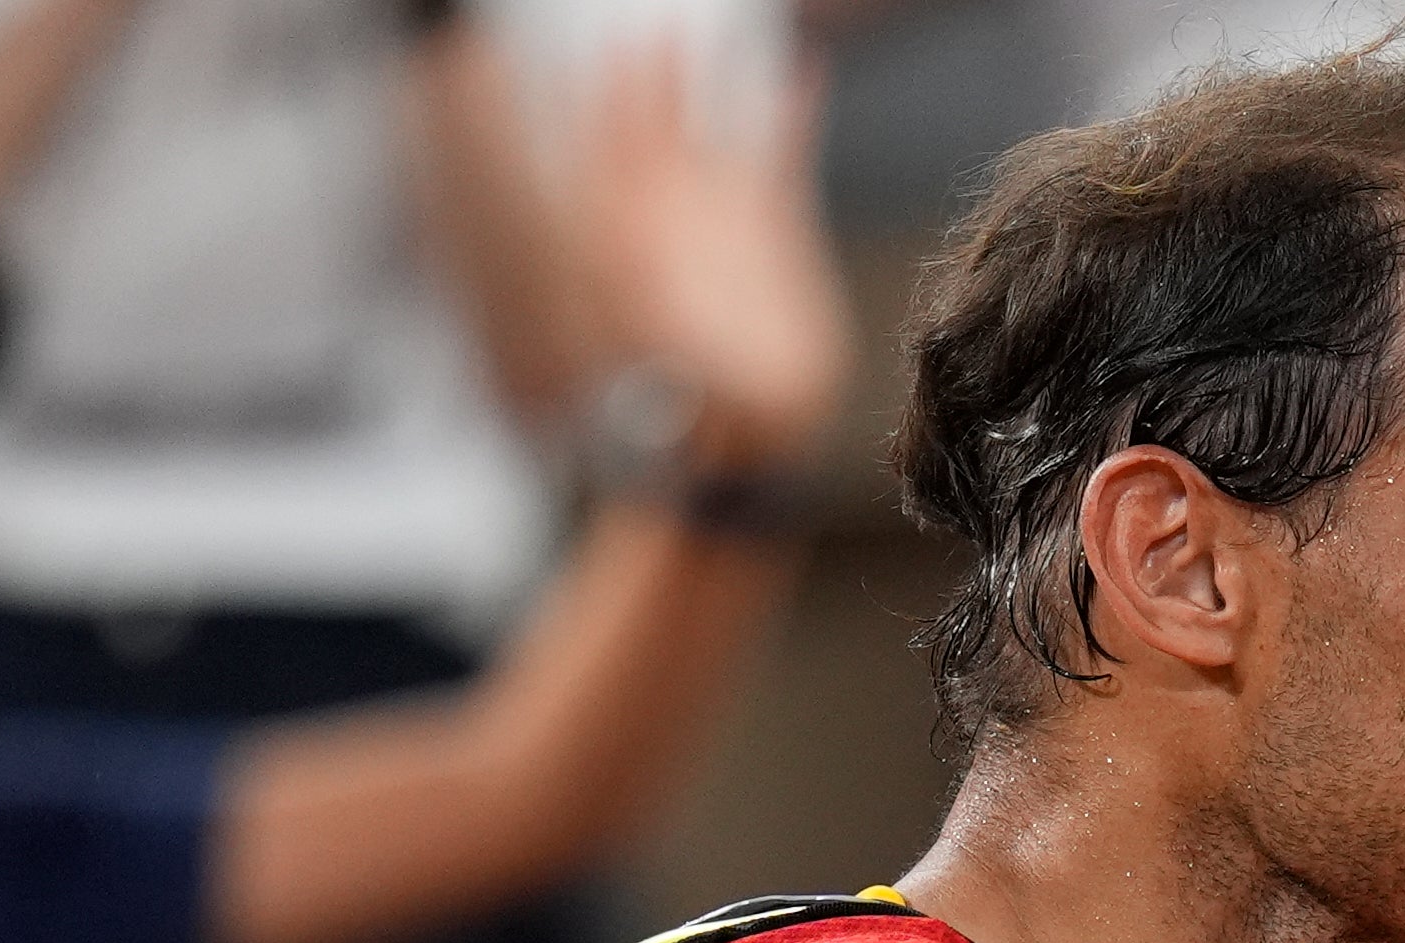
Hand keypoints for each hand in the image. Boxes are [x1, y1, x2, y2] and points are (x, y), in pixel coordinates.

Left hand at [570, 41, 853, 468]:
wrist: (753, 440)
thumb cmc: (690, 410)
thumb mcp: (642, 355)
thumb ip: (622, 298)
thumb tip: (598, 246)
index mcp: (630, 235)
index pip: (608, 147)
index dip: (605, 99)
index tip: (610, 54)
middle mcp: (670, 214)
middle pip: (648, 119)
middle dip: (644, 71)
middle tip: (651, 25)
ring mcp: (721, 216)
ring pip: (707, 121)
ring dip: (704, 77)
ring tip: (704, 31)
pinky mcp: (774, 230)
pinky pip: (781, 153)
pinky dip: (794, 113)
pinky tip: (806, 75)